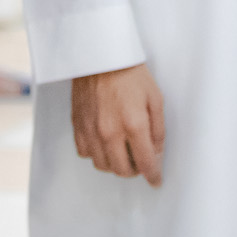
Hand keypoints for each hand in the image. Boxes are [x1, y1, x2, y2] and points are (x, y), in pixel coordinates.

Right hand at [71, 63, 164, 186]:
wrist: (100, 55)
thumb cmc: (130, 73)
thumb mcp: (155, 97)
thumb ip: (158, 129)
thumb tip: (156, 151)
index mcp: (134, 124)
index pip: (145, 163)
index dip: (153, 176)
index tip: (156, 180)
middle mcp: (110, 131)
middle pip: (122, 170)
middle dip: (135, 170)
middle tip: (141, 160)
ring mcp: (91, 130)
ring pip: (103, 165)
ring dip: (115, 164)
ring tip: (123, 151)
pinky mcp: (78, 124)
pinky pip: (85, 153)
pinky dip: (96, 154)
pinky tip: (105, 143)